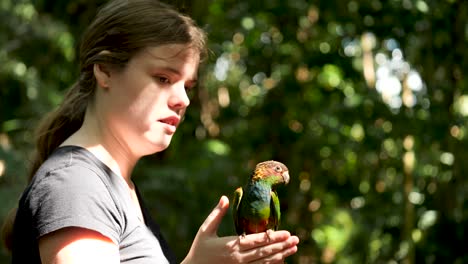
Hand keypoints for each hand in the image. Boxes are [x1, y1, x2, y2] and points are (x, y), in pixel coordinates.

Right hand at [181, 196, 298, 263]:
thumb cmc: (199, 249)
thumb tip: (224, 197)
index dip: (274, 237)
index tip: (287, 233)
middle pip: (265, 252)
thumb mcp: (205, 229)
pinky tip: (281, 260)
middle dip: (282, 246)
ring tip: (293, 249)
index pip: (258, 241)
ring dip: (281, 255)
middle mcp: (239, 258)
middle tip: (296, 240)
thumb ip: (216, 214)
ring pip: (265, 262)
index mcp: (232, 245)